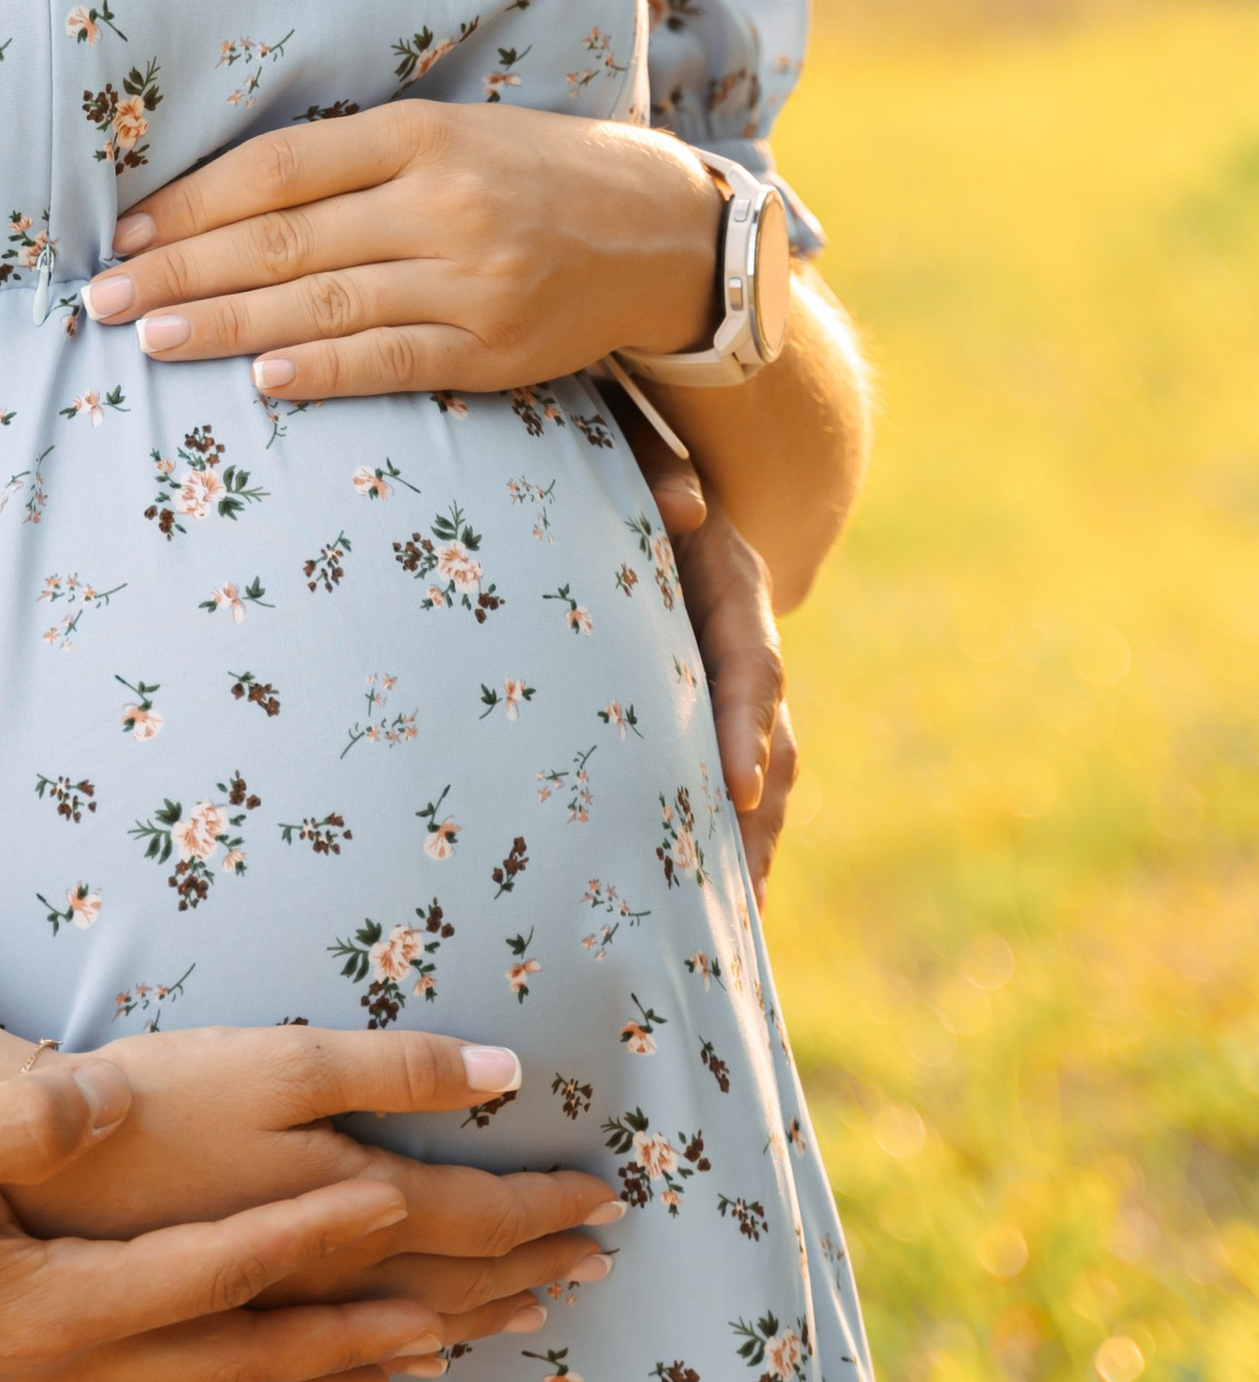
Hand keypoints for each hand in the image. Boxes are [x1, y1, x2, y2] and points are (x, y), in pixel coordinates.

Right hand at [0, 1054, 573, 1381]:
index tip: (423, 1192)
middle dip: (406, 1311)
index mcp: (56, 1296)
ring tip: (464, 1345)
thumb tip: (96, 1093)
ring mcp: (69, 1369)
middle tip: (515, 1288)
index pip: (224, 1261)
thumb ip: (3, 1117)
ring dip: (361, 1357)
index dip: (323, 1227)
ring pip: (250, 1381)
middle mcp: (82, 1351)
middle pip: (275, 1342)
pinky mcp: (53, 1363)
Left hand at [84, 103, 720, 396]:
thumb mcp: (446, 133)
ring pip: (323, 304)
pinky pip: (393, 362)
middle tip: (101, 298)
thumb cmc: (528, 172)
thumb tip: (220, 200)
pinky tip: (262, 382)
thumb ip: (348, 161)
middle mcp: (441, 203)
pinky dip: (323, 372)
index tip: (125, 230)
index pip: (277, 169)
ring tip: (150, 339)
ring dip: (226, 327)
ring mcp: (471, 280)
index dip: (192, 202)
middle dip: (181, 270)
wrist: (661, 231)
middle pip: (283, 240)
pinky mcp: (496, 350)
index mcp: (418, 134)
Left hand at [619, 414, 799, 895]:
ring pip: (758, 773)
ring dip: (749, 846)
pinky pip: (716, 777)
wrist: (610, 462)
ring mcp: (720, 678)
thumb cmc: (608, 457)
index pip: (754, 666)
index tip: (740, 792)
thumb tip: (680, 507)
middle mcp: (738, 639)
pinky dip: (719, 836)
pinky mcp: (693, 707)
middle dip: (759, 821)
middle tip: (740, 895)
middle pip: (772, 741)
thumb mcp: (626, 455)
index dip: (751, 727)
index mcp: (731, 585)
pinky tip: (702, 902)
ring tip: (732, 926)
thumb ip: (648, 473)